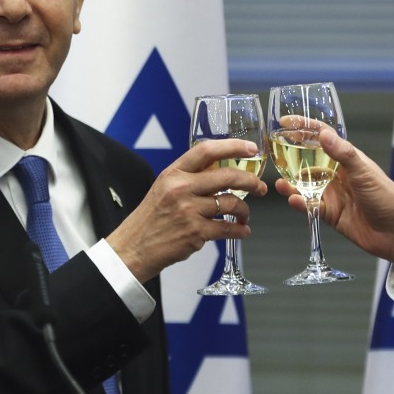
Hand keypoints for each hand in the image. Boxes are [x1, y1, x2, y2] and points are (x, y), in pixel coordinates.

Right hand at [107, 138, 267, 282]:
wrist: (134, 247)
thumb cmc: (150, 219)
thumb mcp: (163, 188)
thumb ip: (188, 178)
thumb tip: (219, 171)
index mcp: (173, 173)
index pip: (207, 151)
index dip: (234, 147)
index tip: (252, 149)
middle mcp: (180, 188)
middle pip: (227, 176)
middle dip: (251, 181)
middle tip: (259, 187)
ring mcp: (188, 210)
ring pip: (231, 203)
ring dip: (244, 211)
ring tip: (244, 216)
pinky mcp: (195, 232)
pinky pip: (228, 228)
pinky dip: (239, 230)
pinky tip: (241, 231)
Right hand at [274, 128, 393, 268]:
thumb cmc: (388, 198)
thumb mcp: (364, 172)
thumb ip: (342, 154)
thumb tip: (323, 134)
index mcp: (347, 160)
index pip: (323, 138)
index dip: (305, 128)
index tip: (286, 122)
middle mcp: (337, 175)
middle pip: (308, 161)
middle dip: (290, 157)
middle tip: (274, 154)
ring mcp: (332, 194)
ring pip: (304, 185)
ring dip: (291, 184)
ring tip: (281, 184)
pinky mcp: (329, 213)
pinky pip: (308, 206)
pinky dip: (299, 203)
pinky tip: (294, 201)